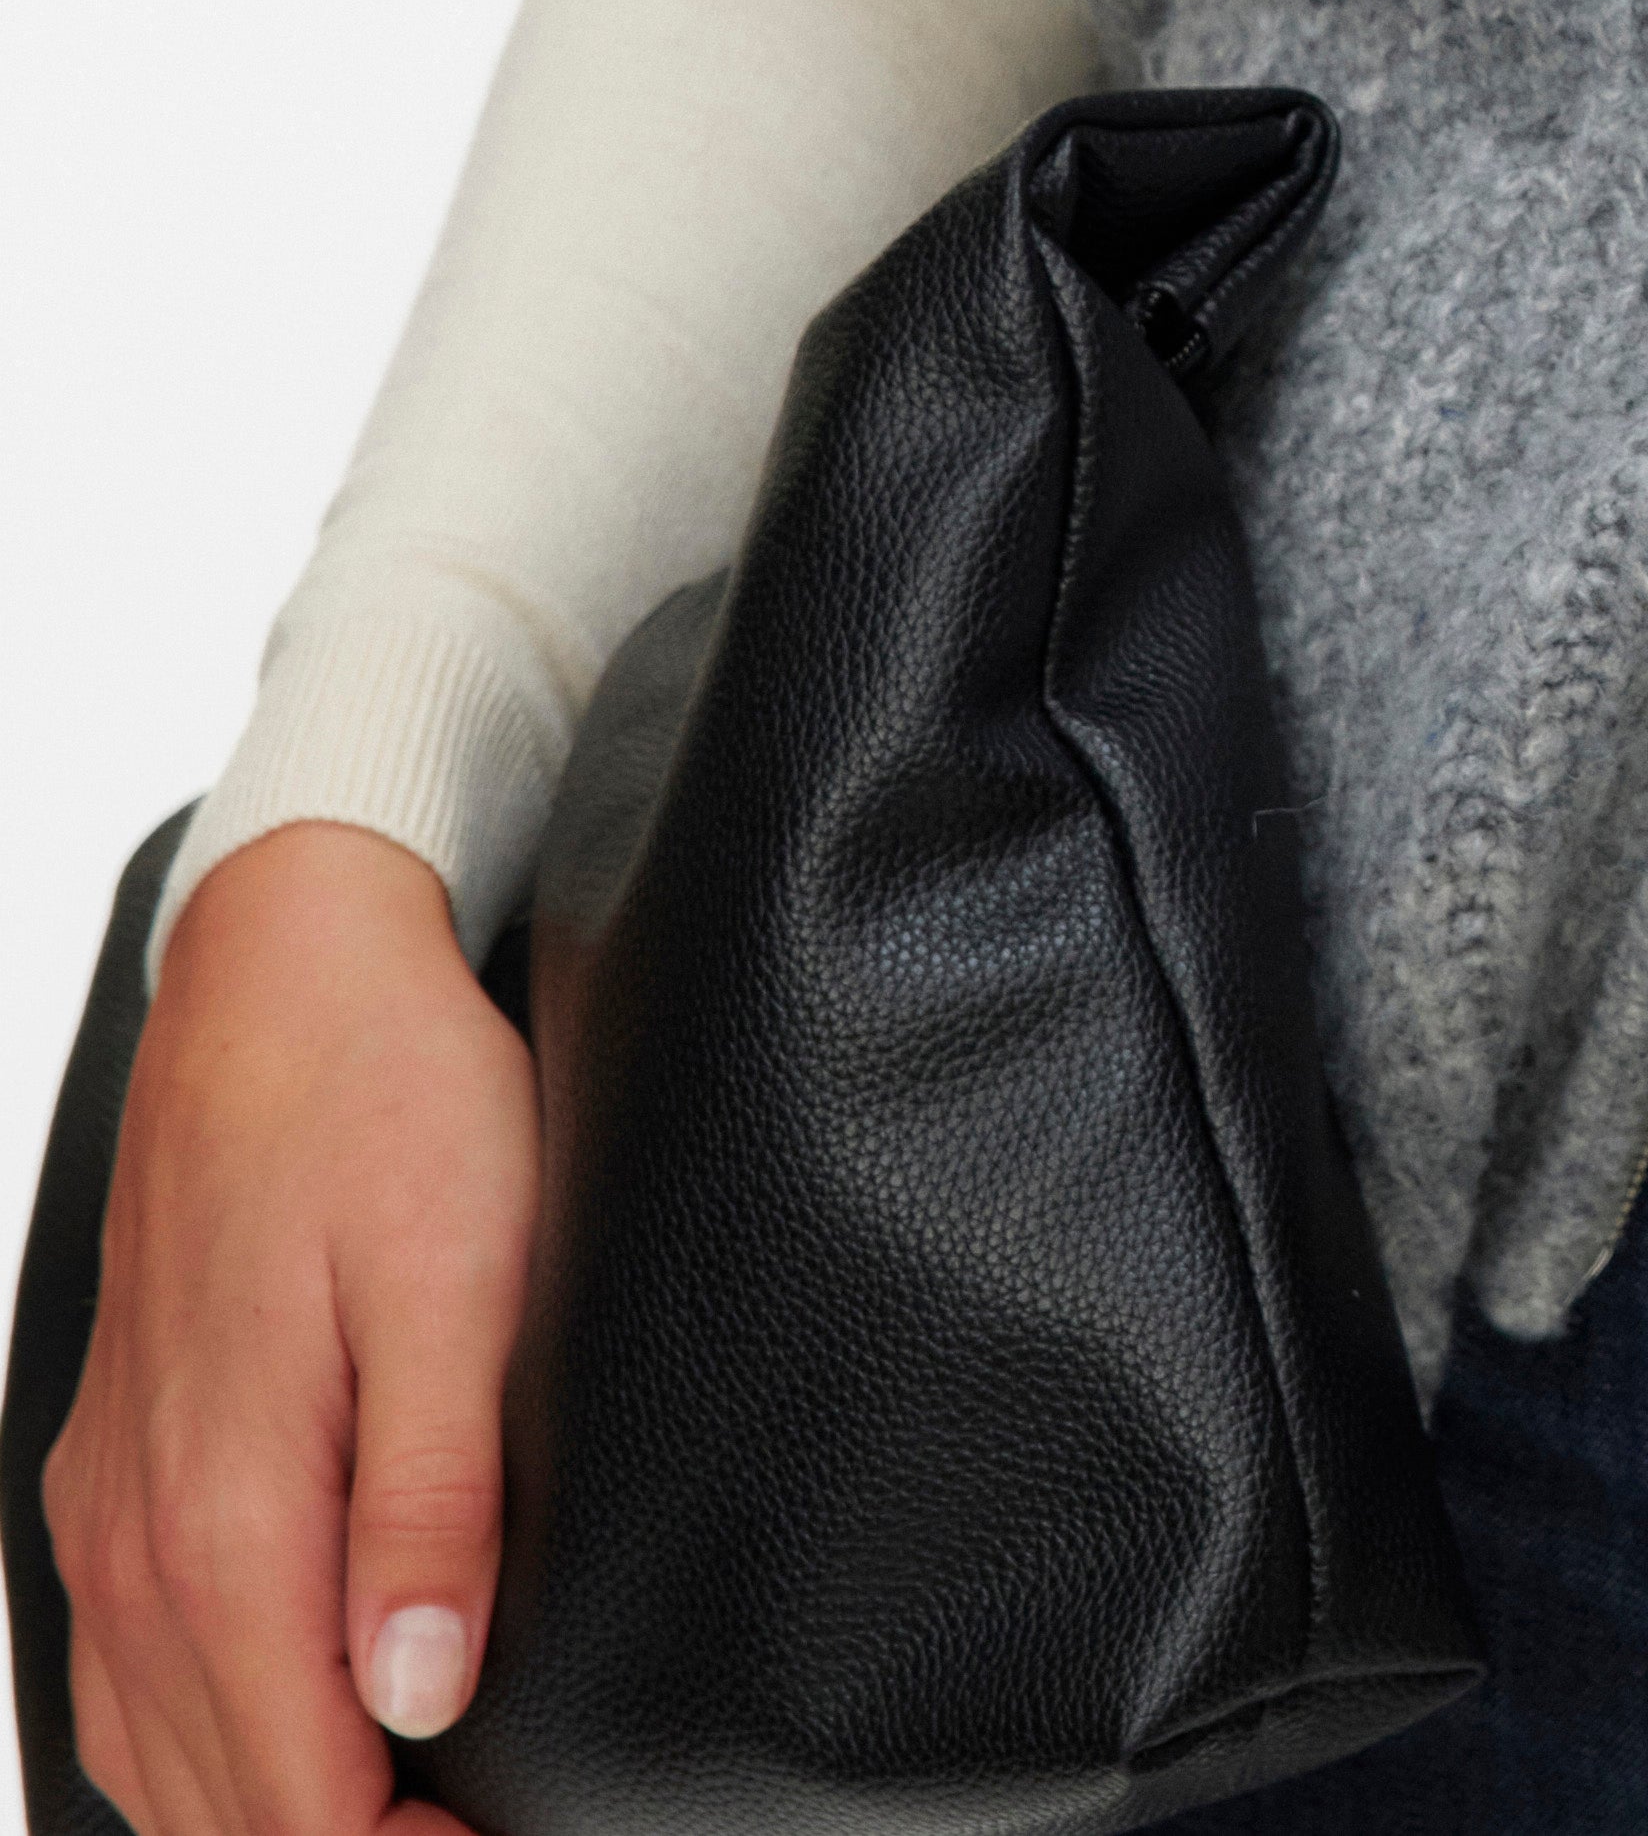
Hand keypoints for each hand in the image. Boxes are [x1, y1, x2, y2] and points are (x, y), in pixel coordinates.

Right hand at [45, 826, 539, 1835]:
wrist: (281, 970)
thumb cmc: (390, 1100)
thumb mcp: (461, 1280)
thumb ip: (430, 1498)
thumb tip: (420, 1693)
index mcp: (231, 1513)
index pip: (296, 1796)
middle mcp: (139, 1540)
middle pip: (218, 1806)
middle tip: (467, 1834)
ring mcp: (107, 1511)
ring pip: (152, 1761)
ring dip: (264, 1816)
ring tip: (402, 1820)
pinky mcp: (108, 1473)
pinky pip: (117, 1680)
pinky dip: (192, 1756)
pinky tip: (271, 1751)